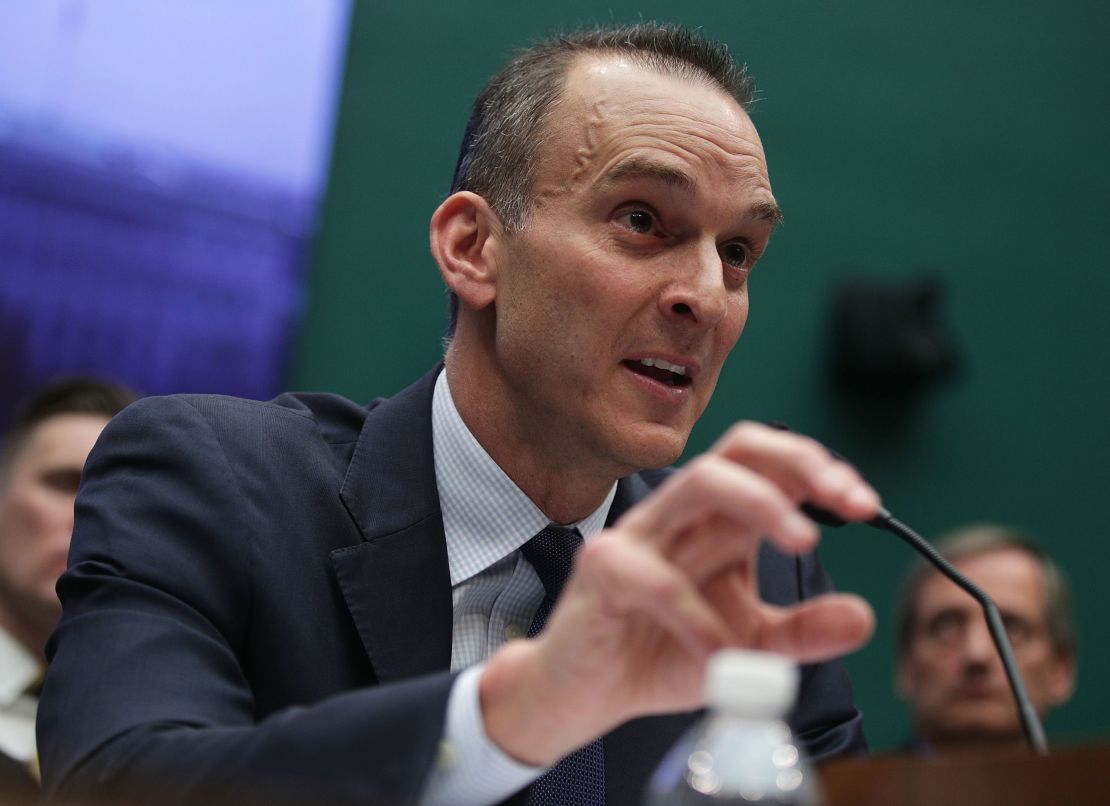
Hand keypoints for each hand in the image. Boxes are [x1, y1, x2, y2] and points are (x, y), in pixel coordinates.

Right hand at [479, 422, 879, 764]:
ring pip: (700, 483)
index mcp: (716, 523)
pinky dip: (699, 619)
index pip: (768, 464)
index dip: (819, 470)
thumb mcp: (747, 648)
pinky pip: (657, 579)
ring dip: (761, 503)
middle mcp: (680, 516)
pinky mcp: (603, 569)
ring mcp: (639, 535)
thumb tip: (863, 617)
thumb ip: (802, 632)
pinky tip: (720, 658)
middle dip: (800, 462)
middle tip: (849, 503)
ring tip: (805, 543)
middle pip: (738, 450)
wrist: (585, 694)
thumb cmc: (659, 654)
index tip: (866, 504)